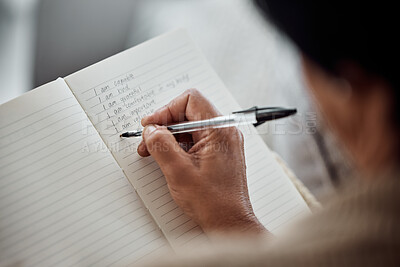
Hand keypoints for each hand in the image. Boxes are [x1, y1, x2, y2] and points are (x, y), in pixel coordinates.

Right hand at [137, 89, 264, 234]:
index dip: (166, 110)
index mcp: (219, 130)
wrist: (229, 222)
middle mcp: (224, 131)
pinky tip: (167, 157)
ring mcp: (223, 142)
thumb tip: (151, 130)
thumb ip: (161, 145)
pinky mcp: (219, 152)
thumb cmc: (213, 202)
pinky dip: (179, 145)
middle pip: (188, 111)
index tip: (152, 125)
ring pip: (190, 126)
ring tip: (154, 152)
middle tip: (148, 140)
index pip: (190, 99)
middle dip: (165, 124)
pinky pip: (195, 138)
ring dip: (170, 136)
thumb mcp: (178, 171)